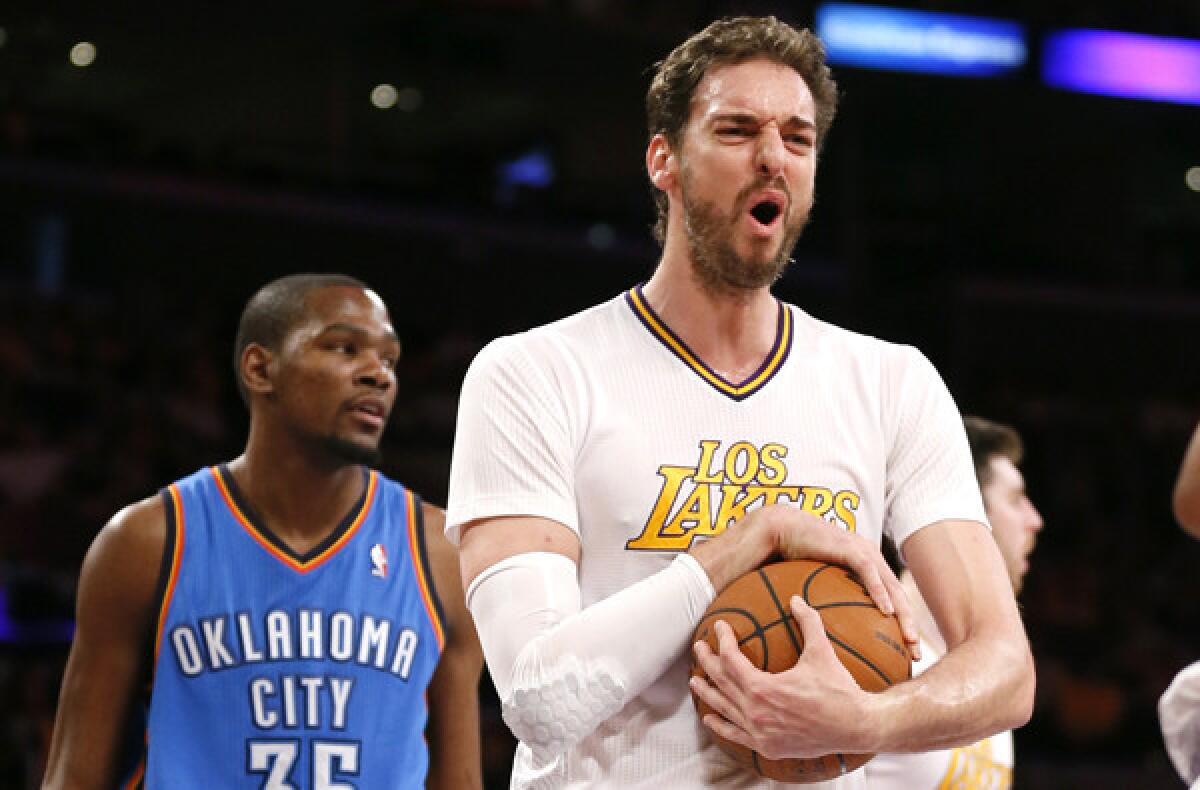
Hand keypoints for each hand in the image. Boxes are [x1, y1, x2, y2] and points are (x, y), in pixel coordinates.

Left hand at [689, 596, 874, 758]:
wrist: (856, 727)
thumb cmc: (839, 690)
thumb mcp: (822, 652)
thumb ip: (808, 622)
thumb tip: (796, 599)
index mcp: (763, 689)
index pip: (731, 660)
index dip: (723, 640)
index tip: (720, 627)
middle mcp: (756, 713)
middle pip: (721, 682)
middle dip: (707, 662)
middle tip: (699, 647)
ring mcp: (760, 733)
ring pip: (724, 709)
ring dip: (707, 693)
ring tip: (695, 681)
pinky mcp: (768, 747)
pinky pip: (736, 735)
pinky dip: (721, 726)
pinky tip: (710, 718)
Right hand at [766, 505, 918, 658]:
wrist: (779, 527)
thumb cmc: (792, 556)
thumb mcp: (813, 584)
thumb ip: (820, 605)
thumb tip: (814, 637)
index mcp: (865, 566)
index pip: (891, 599)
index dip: (901, 624)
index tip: (904, 651)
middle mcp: (869, 558)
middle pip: (898, 597)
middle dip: (910, 626)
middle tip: (915, 655)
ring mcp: (862, 551)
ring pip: (891, 587)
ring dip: (904, 614)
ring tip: (910, 639)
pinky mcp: (849, 547)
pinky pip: (868, 572)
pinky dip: (880, 592)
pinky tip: (887, 613)